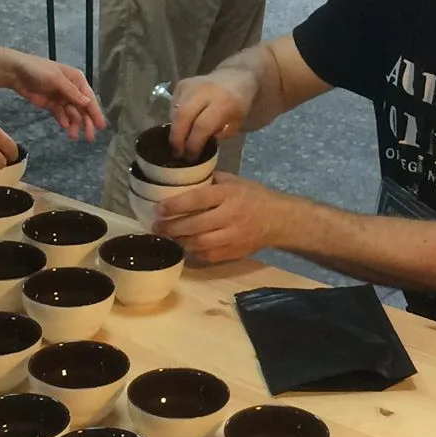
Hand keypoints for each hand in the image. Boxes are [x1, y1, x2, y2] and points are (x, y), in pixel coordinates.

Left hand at [3, 52, 105, 140]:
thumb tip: (88, 103)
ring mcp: (62, 98)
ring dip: (74, 124)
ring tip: (72, 136)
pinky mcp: (52, 105)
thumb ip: (71, 92)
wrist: (16, 73)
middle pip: (83, 108)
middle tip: (89, 138)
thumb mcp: (56, 79)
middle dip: (86, 122)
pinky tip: (65, 128)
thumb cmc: (38, 70)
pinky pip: (61, 115)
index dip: (95, 112)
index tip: (101, 126)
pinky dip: (64, 121)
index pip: (89, 98)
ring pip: (72, 114)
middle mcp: (72, 89)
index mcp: (77, 80)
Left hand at [156, 172, 289, 263]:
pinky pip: (208, 255)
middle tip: (156, 227)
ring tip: (167, 237)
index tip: (158, 208)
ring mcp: (233, 236)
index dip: (175, 205)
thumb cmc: (254, 196)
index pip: (198, 199)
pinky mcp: (235, 252)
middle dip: (172, 227)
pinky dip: (193, 251)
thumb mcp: (235, 181)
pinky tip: (186, 245)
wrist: (279, 220)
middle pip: (195, 224)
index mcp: (229, 194)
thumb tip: (183, 181)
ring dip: (180, 240)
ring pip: (199, 243)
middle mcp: (231, 215)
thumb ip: (211, 181)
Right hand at [170, 71, 252, 155]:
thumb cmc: (237, 105)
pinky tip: (182, 126)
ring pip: (175, 111)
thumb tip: (199, 144)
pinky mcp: (182, 83)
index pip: (202, 126)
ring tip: (178, 143)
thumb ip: (219, 135)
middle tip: (178, 153)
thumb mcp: (236, 123)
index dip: (194, 144)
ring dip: (175, 130)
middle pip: (183, 116)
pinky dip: (175, 118)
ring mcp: (191, 85)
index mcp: (224, 102)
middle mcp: (205, 91)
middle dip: (178, 139)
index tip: (191, 157)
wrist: (235, 78)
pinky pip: (173, 105)